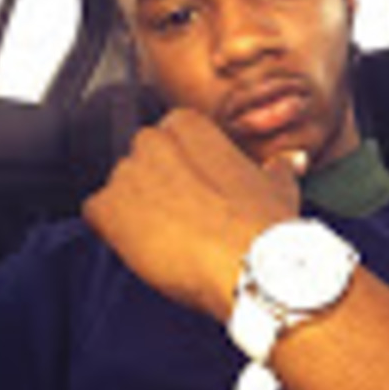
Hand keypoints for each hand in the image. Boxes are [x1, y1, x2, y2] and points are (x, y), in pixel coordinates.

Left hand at [83, 108, 306, 320]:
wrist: (252, 263)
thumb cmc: (264, 223)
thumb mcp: (278, 186)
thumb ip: (278, 167)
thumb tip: (292, 161)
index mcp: (188, 126)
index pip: (167, 138)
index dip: (180, 168)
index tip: (193, 189)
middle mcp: (152, 141)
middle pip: (141, 161)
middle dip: (156, 184)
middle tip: (180, 214)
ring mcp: (126, 173)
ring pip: (120, 188)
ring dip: (135, 208)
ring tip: (164, 235)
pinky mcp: (107, 210)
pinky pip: (97, 213)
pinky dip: (112, 228)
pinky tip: (140, 244)